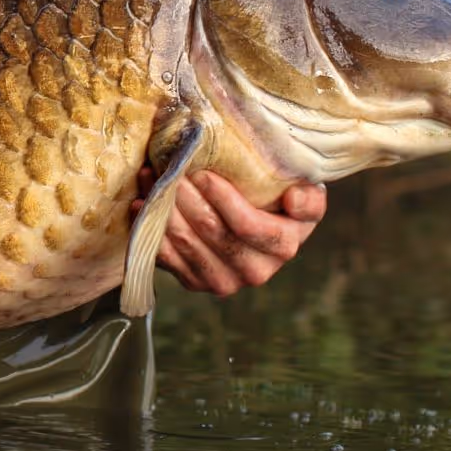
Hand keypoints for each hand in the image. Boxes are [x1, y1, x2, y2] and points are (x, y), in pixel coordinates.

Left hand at [133, 167, 325, 296]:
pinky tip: (141, 203)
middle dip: (186, 198)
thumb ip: (308, 197)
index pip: (249, 227)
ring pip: (186, 244)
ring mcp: (224, 281)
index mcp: (284, 246)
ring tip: (151, 176)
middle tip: (169, 168)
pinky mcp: (195, 282)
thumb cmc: (280, 197)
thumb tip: (294, 199)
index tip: (202, 174)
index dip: (224, 201)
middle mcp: (256, 271)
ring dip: (164, 208)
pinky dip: (150, 228)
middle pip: (212, 233)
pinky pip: (167, 257)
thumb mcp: (305, 192)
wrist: (257, 222)